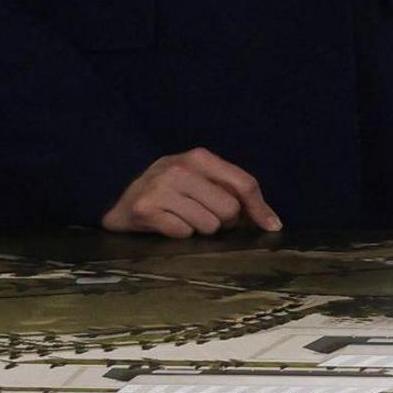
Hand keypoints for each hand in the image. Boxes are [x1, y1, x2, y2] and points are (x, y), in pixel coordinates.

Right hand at [102, 150, 280, 239]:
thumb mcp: (201, 179)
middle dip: (223, 221)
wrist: (118, 193)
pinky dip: (179, 234)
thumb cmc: (170, 188)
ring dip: (200, 229)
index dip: (260, 209)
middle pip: (229, 210)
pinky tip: (166, 224)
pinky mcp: (145, 210)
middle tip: (205, 216)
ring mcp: (161, 188)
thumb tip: (273, 223)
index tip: (272, 227)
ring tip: (183, 218)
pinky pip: (183, 233)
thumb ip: (235, 192)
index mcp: (200, 158)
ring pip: (208, 225)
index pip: (244, 184)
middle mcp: (181, 169)